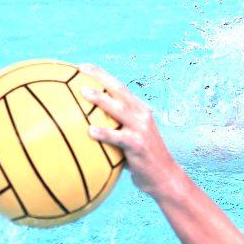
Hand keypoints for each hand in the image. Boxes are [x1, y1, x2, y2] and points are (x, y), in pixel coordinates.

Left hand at [78, 63, 183, 198]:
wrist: (163, 177)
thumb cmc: (141, 160)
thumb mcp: (130, 139)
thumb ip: (113, 130)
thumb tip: (82, 130)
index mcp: (139, 110)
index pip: (119, 87)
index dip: (102, 75)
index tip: (83, 67)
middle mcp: (142, 115)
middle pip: (119, 90)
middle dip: (100, 77)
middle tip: (80, 70)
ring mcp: (141, 129)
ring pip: (119, 109)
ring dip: (101, 100)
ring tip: (84, 93)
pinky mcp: (138, 145)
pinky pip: (118, 137)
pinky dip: (105, 133)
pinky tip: (90, 131)